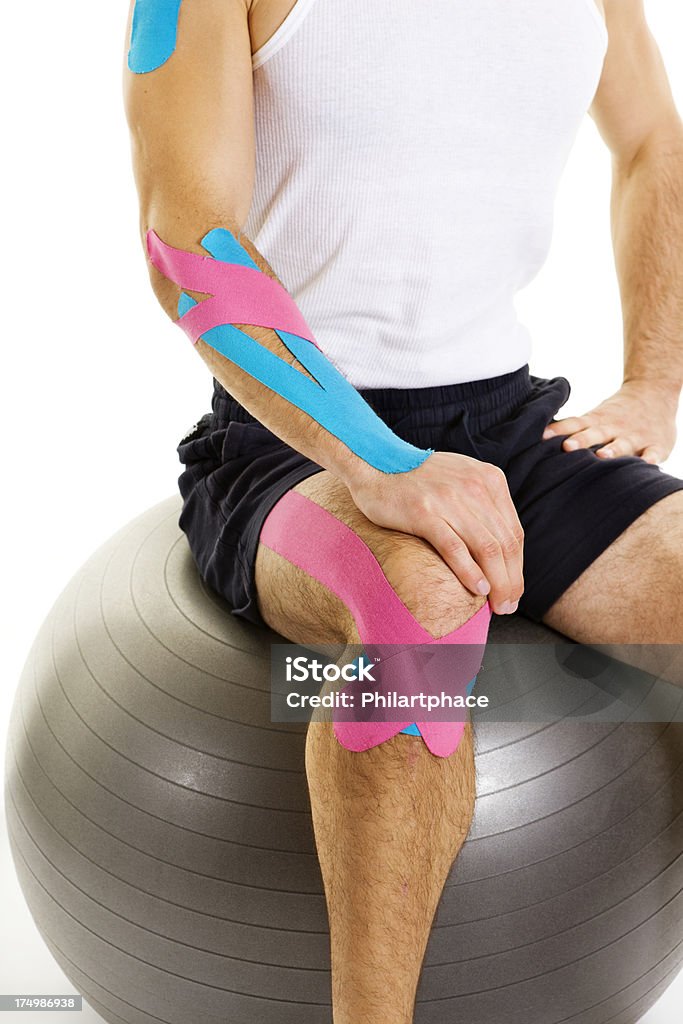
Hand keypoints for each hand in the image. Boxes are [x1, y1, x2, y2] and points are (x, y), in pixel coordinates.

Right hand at [347, 451, 523, 614]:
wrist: (374, 465)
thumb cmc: (419, 482)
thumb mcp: (461, 481)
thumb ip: (483, 505)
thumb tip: (501, 548)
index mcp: (489, 480)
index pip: (514, 532)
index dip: (517, 567)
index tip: (513, 590)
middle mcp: (474, 487)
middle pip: (505, 544)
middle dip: (511, 580)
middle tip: (508, 606)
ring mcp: (449, 499)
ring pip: (486, 549)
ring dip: (497, 583)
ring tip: (498, 605)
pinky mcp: (423, 512)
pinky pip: (454, 548)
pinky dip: (470, 572)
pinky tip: (478, 590)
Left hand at [542, 379, 678, 463]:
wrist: (654, 393)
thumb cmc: (615, 414)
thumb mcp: (595, 417)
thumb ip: (573, 430)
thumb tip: (538, 442)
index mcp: (596, 421)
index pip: (574, 424)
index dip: (559, 430)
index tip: (542, 436)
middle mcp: (613, 428)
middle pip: (595, 433)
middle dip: (582, 440)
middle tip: (567, 446)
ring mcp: (635, 436)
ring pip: (623, 443)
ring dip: (613, 449)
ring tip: (602, 455)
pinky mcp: (656, 444)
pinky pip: (654, 452)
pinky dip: (651, 458)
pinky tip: (648, 464)